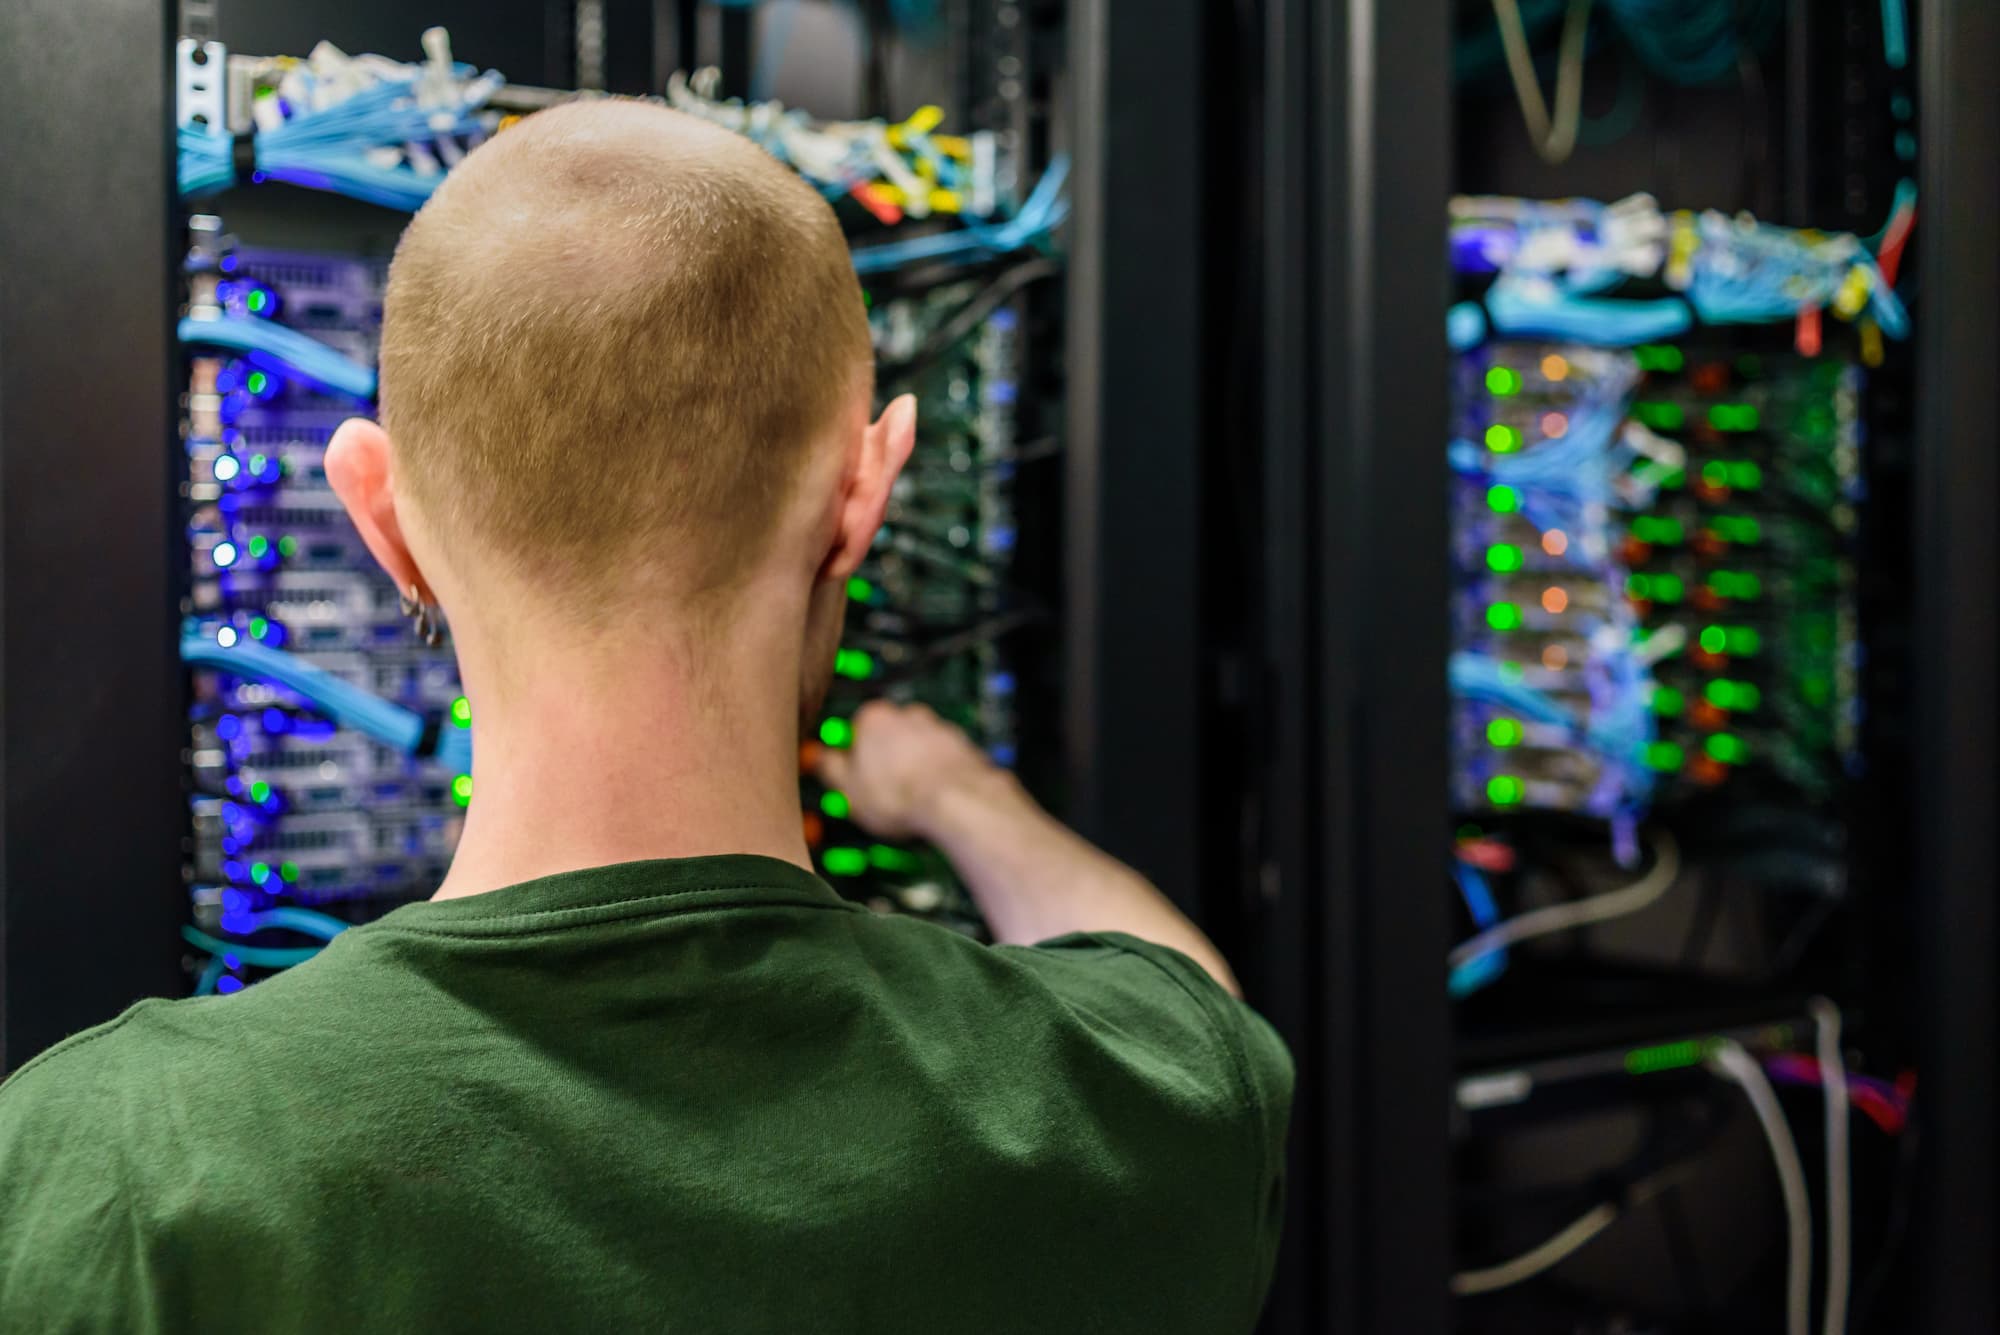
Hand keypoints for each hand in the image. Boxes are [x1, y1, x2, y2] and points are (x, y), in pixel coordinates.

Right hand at [812, 701, 1007, 840]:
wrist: (956, 802)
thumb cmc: (902, 795)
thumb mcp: (848, 790)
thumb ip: (830, 768)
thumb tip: (821, 760)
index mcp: (875, 718)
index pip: (855, 729)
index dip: (854, 758)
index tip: (855, 777)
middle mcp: (909, 715)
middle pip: (889, 736)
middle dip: (885, 759)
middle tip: (881, 791)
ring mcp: (939, 728)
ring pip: (918, 746)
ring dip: (912, 766)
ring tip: (908, 799)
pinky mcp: (963, 746)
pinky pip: (942, 759)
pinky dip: (937, 774)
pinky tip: (931, 798)